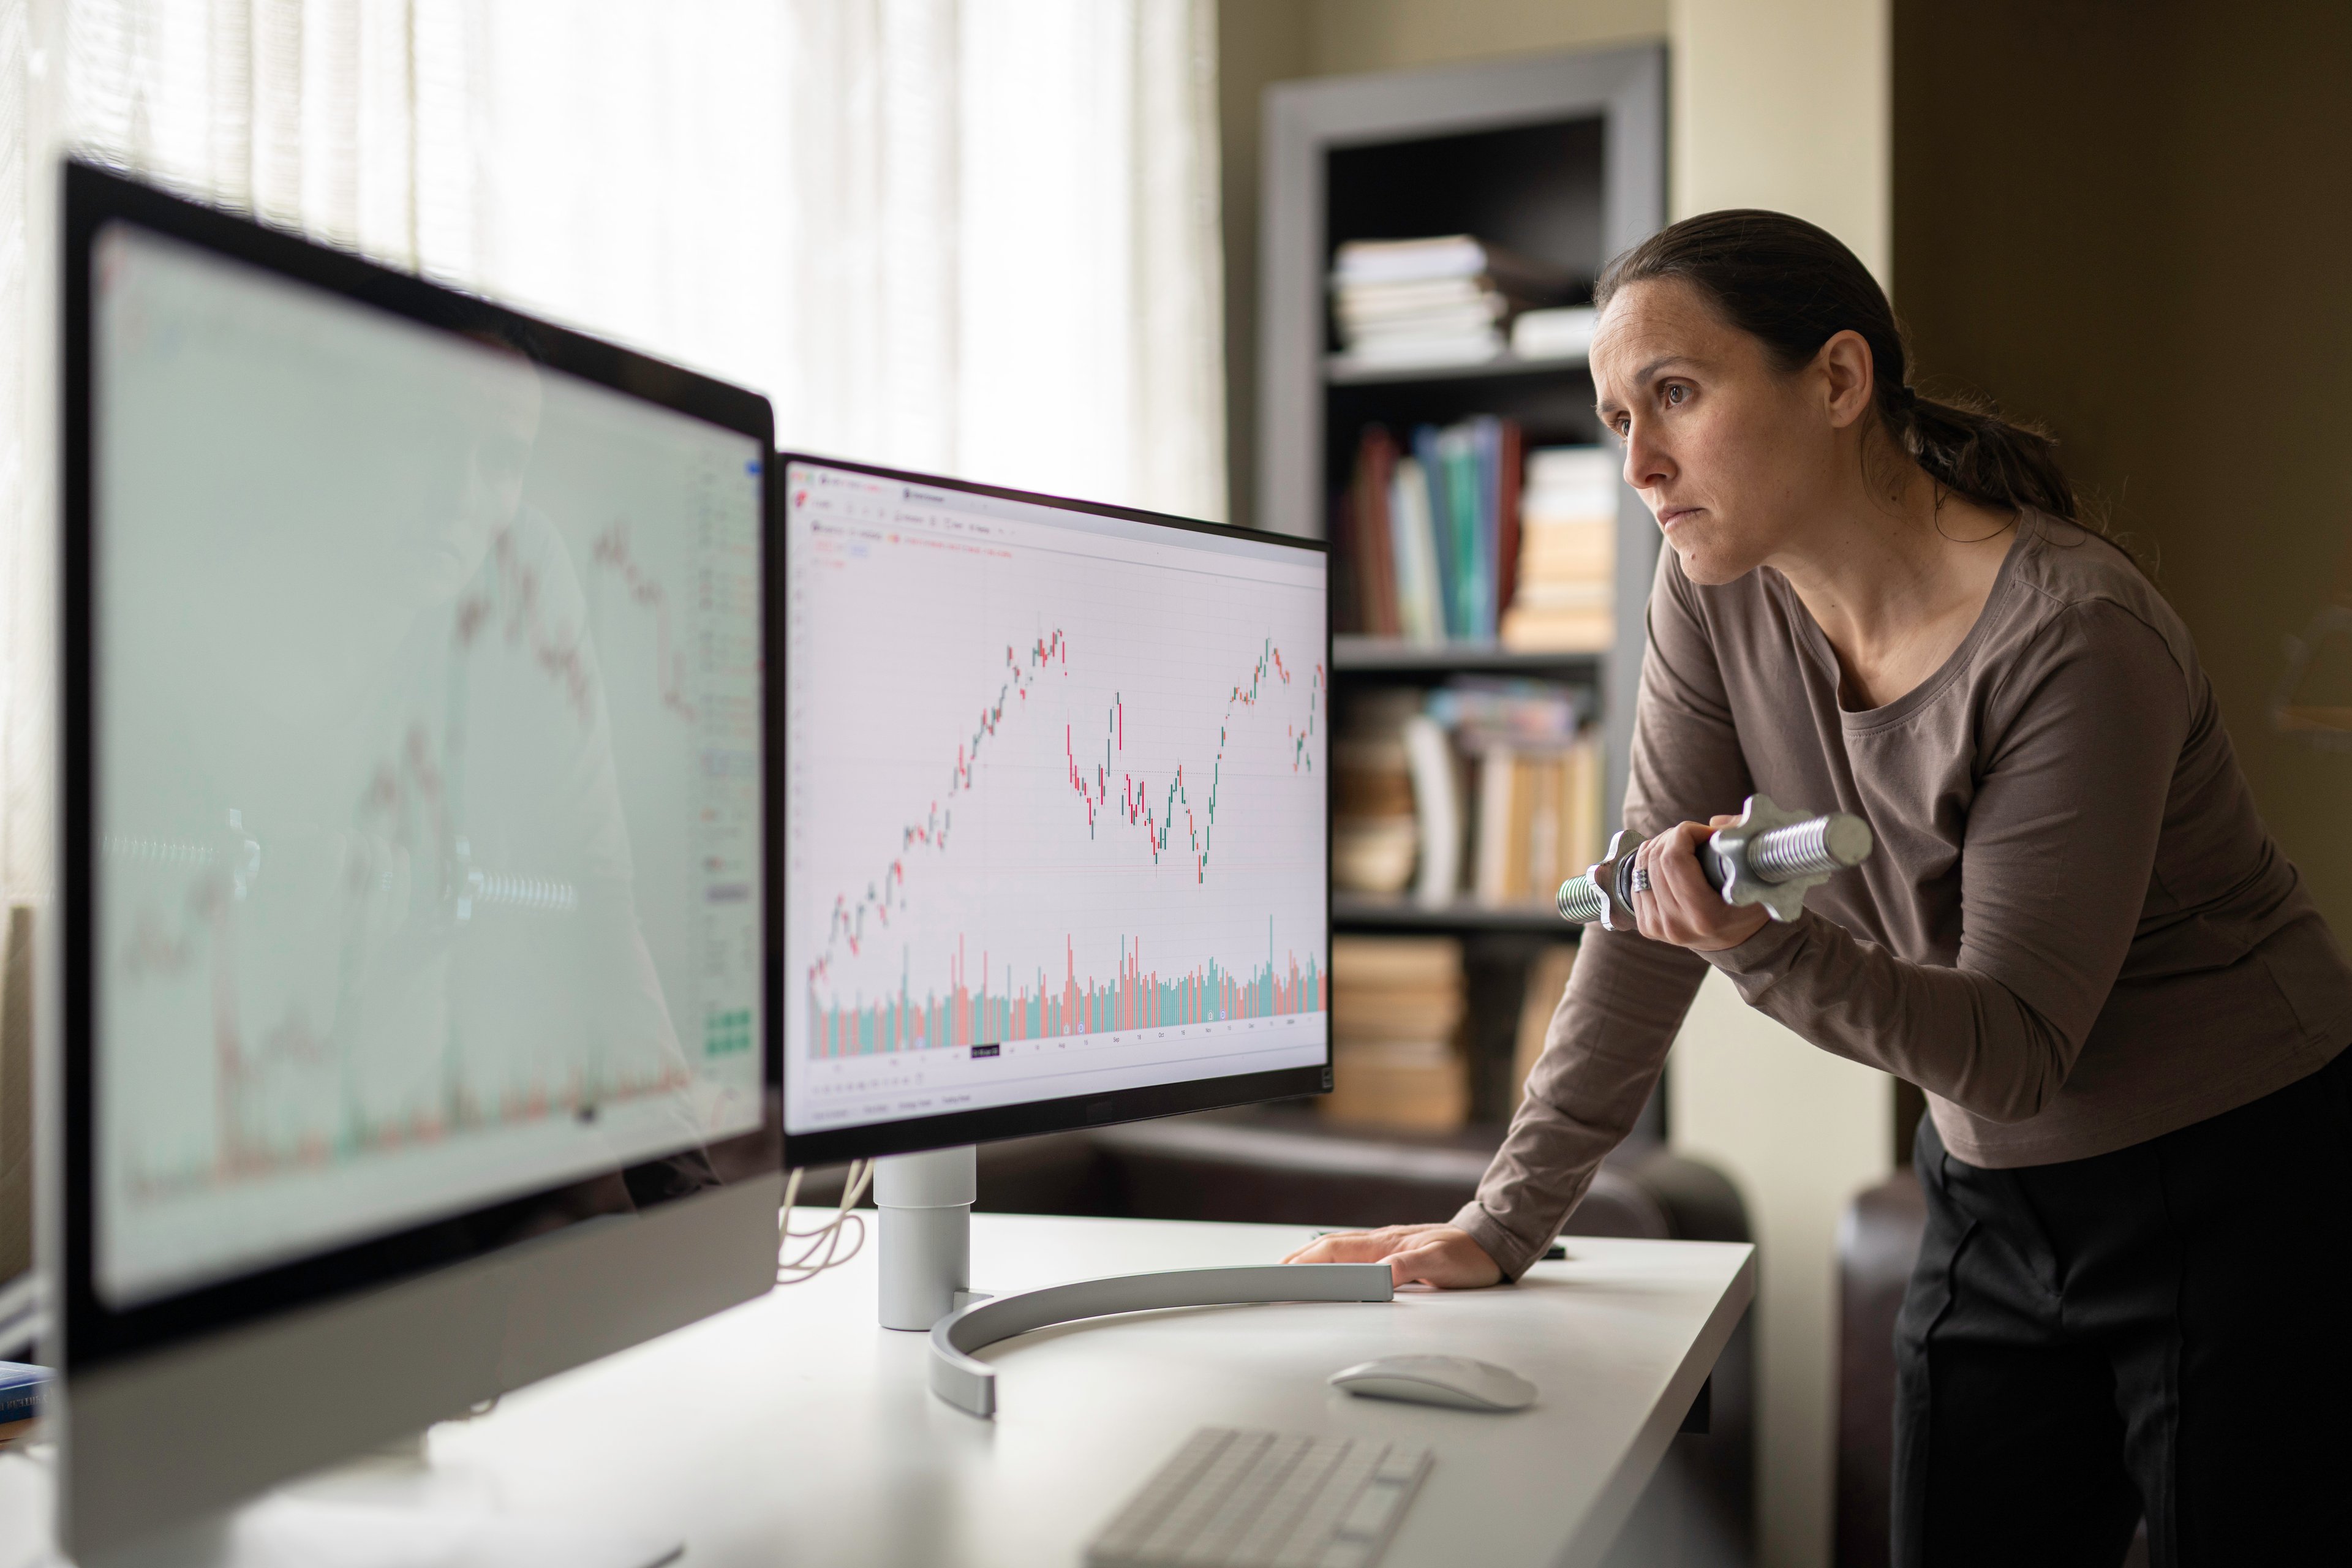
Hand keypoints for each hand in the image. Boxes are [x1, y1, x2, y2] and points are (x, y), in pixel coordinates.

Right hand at [1280, 1223, 1501, 1288]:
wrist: (1491, 1243)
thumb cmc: (1468, 1254)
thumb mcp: (1441, 1264)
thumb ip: (1410, 1266)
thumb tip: (1380, 1274)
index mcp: (1385, 1243)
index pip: (1335, 1250)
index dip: (1307, 1262)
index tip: (1285, 1273)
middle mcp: (1381, 1241)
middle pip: (1329, 1247)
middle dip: (1300, 1259)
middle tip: (1277, 1274)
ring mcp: (1386, 1245)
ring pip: (1340, 1249)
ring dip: (1313, 1258)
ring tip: (1293, 1270)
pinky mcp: (1394, 1252)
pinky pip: (1354, 1255)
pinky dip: (1333, 1260)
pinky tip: (1330, 1267)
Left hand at [1632, 816, 1769, 952]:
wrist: (1736, 941)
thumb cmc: (1751, 905)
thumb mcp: (1760, 877)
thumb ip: (1742, 844)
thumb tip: (1714, 824)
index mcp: (1704, 916)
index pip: (1674, 859)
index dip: (1686, 833)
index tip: (1706, 833)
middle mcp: (1675, 924)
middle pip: (1656, 859)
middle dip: (1675, 836)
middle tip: (1696, 836)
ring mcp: (1656, 926)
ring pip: (1641, 865)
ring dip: (1661, 845)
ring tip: (1684, 845)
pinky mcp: (1646, 924)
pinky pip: (1636, 878)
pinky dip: (1649, 860)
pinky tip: (1669, 858)